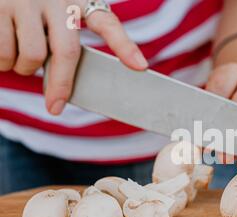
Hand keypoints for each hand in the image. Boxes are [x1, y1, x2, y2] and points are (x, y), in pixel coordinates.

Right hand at [0, 0, 147, 114]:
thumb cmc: (31, 7)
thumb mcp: (57, 13)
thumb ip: (66, 39)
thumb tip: (66, 88)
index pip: (107, 23)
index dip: (124, 47)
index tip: (141, 67)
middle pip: (67, 52)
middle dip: (61, 85)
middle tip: (55, 105)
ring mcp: (24, 0)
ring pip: (31, 55)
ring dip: (24, 68)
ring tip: (19, 59)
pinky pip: (3, 52)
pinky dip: (3, 63)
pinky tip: (4, 53)